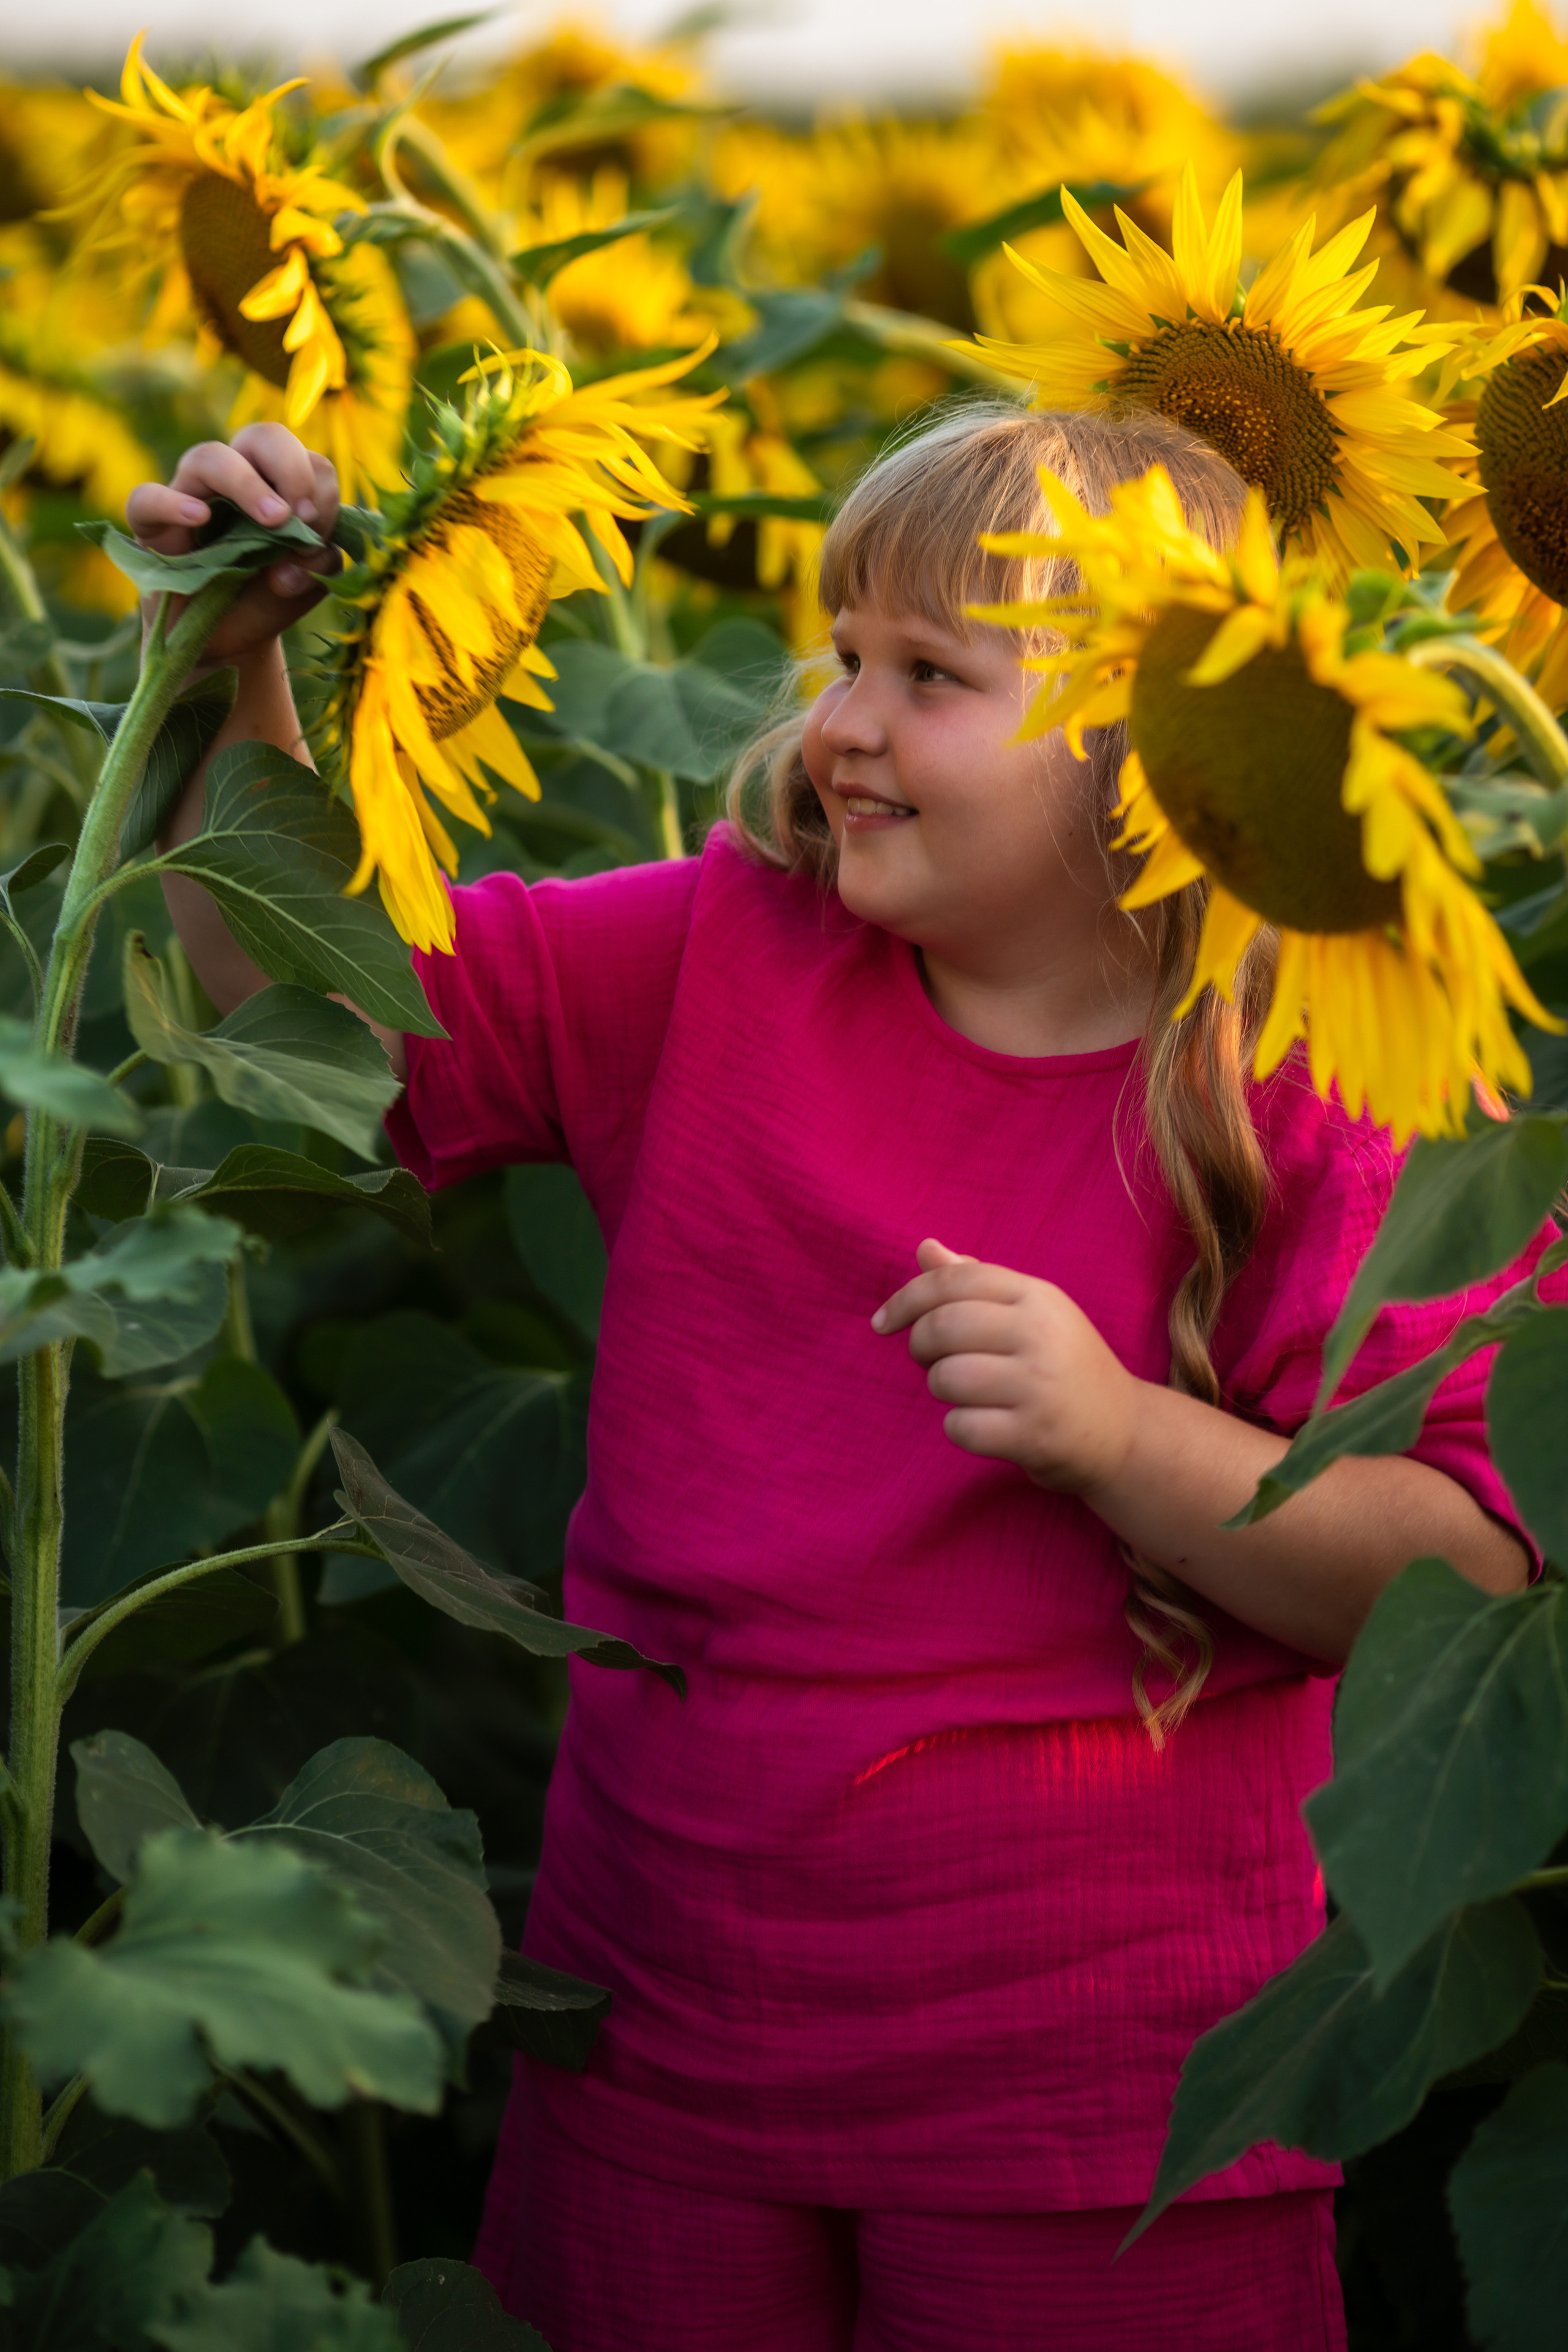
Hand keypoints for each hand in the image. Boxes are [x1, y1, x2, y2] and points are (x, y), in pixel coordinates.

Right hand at [125, 424, 340, 677]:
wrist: (228, 639)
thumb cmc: (267, 597)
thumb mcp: (309, 583)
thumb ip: (320, 563)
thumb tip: (301, 556)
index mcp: (279, 485)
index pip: (308, 460)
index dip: (320, 491)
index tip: (319, 531)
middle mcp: (235, 480)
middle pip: (262, 437)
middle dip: (290, 467)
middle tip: (299, 515)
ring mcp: (190, 495)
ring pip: (208, 456)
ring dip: (246, 483)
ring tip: (273, 520)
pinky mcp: (152, 526)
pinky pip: (147, 499)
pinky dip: (171, 503)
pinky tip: (198, 518)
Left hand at [873, 1238, 1142, 1492]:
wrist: (1125, 1432)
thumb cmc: (1064, 1366)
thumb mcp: (1032, 1313)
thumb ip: (976, 1282)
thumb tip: (924, 1248)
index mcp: (1037, 1295)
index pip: (953, 1281)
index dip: (905, 1299)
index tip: (882, 1322)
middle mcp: (1041, 1334)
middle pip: (941, 1327)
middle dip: (920, 1347)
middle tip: (931, 1361)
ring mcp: (1040, 1386)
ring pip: (946, 1378)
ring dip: (942, 1389)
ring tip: (969, 1393)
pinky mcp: (1035, 1435)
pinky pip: (961, 1427)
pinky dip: (960, 1429)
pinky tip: (986, 1426)